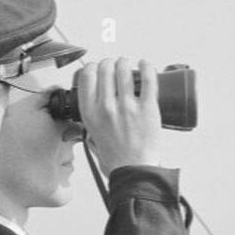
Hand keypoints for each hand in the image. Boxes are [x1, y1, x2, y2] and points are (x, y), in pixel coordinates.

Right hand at [75, 57, 161, 171]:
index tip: (98, 68)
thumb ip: (90, 125)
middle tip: (116, 66)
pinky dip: (147, 67)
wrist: (134, 171)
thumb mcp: (92, 138)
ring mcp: (127, 106)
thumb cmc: (115, 159)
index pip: (87, 76)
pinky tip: (145, 64)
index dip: (93, 66)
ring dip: (125, 63)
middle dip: (110, 63)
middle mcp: (106, 106)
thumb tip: (91, 118)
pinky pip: (148, 79)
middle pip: (105, 68)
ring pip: (124, 70)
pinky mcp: (147, 108)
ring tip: (128, 65)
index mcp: (90, 112)